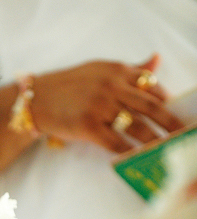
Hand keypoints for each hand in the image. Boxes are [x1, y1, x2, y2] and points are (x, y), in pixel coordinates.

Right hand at [30, 54, 184, 152]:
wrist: (36, 99)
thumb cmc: (68, 86)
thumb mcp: (100, 69)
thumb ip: (130, 69)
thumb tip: (156, 60)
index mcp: (117, 71)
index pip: (151, 86)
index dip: (167, 102)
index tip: (178, 115)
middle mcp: (111, 86)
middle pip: (151, 106)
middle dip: (171, 122)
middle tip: (184, 134)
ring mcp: (100, 106)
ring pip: (137, 126)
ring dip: (155, 140)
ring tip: (167, 151)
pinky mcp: (88, 126)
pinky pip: (116, 142)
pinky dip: (130, 152)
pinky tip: (139, 158)